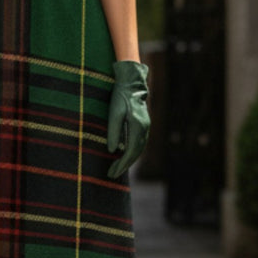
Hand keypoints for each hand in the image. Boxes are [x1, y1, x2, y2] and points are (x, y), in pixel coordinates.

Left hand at [106, 59, 149, 178]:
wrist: (132, 83)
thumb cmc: (120, 96)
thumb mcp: (114, 113)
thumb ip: (114, 132)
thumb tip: (113, 151)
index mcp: (138, 127)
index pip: (130, 152)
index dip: (121, 164)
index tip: (112, 173)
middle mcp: (145, 129)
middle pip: (135, 153)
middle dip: (123, 165)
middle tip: (112, 175)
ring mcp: (146, 127)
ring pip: (138, 149)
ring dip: (128, 160)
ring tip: (116, 168)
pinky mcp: (143, 125)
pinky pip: (138, 143)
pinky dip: (131, 152)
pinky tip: (123, 155)